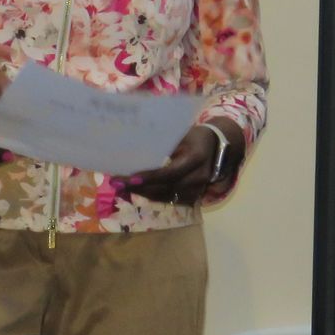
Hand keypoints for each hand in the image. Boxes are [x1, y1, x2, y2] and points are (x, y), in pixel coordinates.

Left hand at [121, 122, 242, 204]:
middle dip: (139, 188)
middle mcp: (198, 177)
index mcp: (196, 158)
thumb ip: (163, 145)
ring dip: (143, 193)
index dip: (149, 177)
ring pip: (166, 196)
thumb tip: (135, 149)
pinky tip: (137, 190)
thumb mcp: (181, 135)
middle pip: (165, 188)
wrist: (218, 146)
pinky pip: (170, 199)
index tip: (128, 178)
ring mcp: (198, 189)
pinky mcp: (195, 196)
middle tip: (117, 183)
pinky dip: (153, 195)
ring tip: (122, 187)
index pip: (170, 173)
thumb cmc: (194, 136)